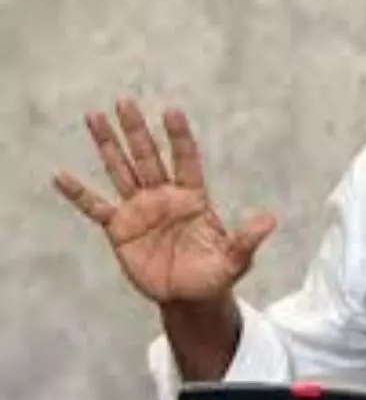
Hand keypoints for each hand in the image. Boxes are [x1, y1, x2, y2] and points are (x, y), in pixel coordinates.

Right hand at [53, 98, 275, 304]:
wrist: (189, 297)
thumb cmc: (215, 274)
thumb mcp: (235, 259)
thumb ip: (246, 239)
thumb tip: (270, 220)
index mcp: (193, 197)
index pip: (185, 160)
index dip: (179, 137)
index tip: (171, 112)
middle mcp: (164, 196)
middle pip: (148, 157)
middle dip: (136, 131)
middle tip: (124, 101)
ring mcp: (140, 210)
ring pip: (121, 170)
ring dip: (108, 145)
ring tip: (93, 117)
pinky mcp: (120, 229)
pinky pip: (95, 207)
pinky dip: (78, 193)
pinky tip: (60, 175)